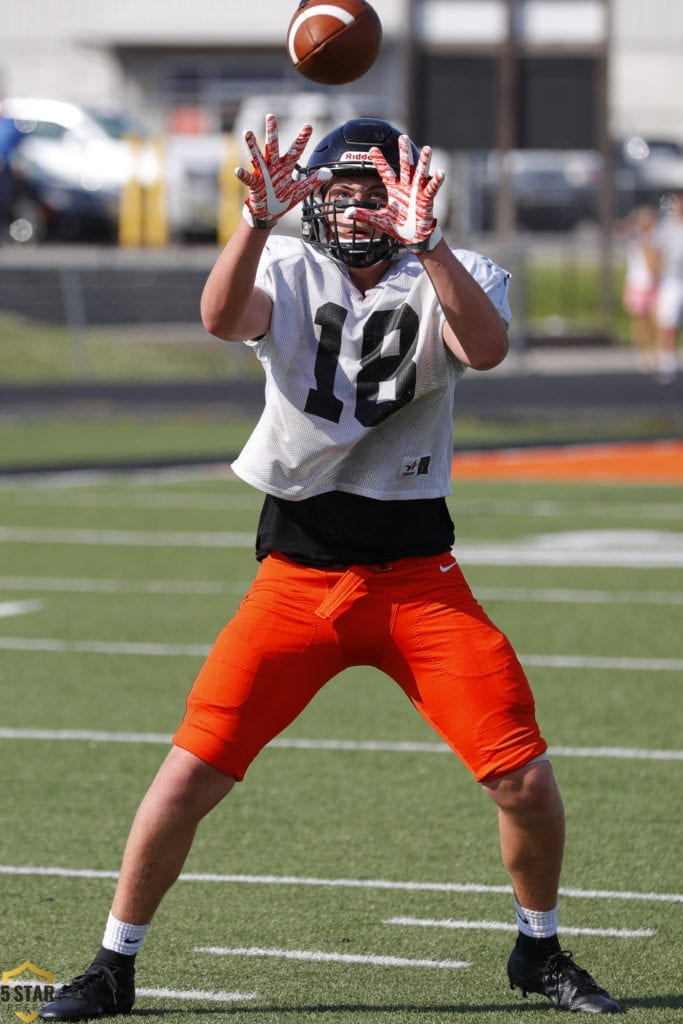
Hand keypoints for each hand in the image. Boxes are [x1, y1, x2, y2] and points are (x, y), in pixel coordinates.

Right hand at [236, 114, 330, 228]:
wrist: (269, 213)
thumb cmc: (283, 199)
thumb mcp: (299, 191)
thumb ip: (313, 181)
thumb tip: (329, 173)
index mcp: (286, 167)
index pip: (295, 150)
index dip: (301, 139)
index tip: (308, 126)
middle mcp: (274, 166)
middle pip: (273, 146)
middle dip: (272, 132)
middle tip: (270, 116)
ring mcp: (263, 174)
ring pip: (257, 157)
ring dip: (252, 146)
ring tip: (247, 133)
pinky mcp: (254, 184)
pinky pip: (248, 178)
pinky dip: (243, 175)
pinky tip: (238, 170)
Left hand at [346, 135, 444, 251]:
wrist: (411, 237)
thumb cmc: (397, 226)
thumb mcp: (378, 219)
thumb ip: (363, 214)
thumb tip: (346, 213)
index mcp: (394, 189)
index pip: (385, 172)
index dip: (379, 161)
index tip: (372, 149)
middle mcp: (406, 187)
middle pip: (405, 166)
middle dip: (404, 152)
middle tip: (403, 137)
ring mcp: (417, 192)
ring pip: (420, 173)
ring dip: (424, 162)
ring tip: (427, 149)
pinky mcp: (426, 200)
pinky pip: (432, 189)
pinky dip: (436, 181)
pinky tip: (440, 173)